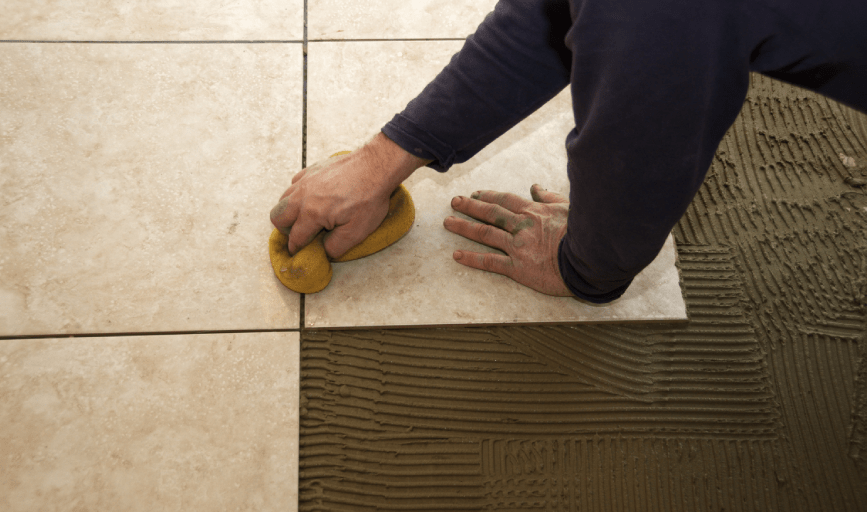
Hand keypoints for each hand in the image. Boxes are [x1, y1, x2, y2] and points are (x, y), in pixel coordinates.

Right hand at [270, 133, 429, 257]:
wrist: (375, 167)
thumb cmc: (369, 198)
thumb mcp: (357, 231)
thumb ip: (336, 246)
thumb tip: (324, 252)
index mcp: (312, 214)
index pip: (295, 238)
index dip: (296, 248)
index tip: (299, 252)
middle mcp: (302, 196)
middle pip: (277, 217)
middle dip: (286, 229)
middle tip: (302, 233)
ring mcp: (305, 181)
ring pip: (283, 200)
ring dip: (290, 211)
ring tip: (307, 217)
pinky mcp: (311, 170)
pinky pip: (294, 184)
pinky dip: (297, 194)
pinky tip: (314, 198)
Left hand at [443, 184, 572, 296]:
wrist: (589, 260)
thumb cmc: (584, 234)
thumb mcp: (568, 209)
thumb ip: (550, 197)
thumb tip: (536, 187)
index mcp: (533, 212)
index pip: (505, 200)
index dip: (487, 196)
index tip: (474, 193)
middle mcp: (521, 227)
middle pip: (490, 214)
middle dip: (469, 206)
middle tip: (454, 202)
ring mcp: (517, 247)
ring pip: (485, 234)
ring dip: (464, 227)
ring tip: (448, 223)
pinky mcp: (518, 268)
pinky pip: (490, 262)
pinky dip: (471, 258)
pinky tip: (456, 255)